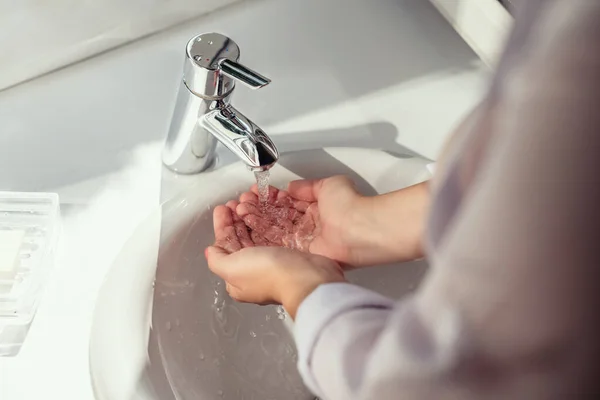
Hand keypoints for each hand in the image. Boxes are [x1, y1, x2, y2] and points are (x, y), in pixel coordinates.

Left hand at [207, 204, 344, 317]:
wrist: (306, 277)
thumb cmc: (269, 275)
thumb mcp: (232, 268)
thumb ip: (217, 260)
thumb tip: (210, 252)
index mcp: (238, 279)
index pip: (224, 248)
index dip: (222, 227)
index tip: (223, 209)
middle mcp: (254, 272)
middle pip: (240, 240)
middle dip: (236, 219)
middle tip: (236, 201)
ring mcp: (273, 263)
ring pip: (257, 234)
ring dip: (251, 216)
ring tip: (250, 200)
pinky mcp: (289, 254)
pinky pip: (274, 232)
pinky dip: (268, 219)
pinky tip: (266, 208)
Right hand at [235, 176, 365, 266]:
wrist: (359, 229)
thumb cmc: (350, 206)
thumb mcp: (328, 185)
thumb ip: (307, 186)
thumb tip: (292, 186)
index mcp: (316, 210)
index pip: (287, 203)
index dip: (269, 198)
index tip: (255, 192)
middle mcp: (309, 227)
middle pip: (277, 217)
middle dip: (258, 209)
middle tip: (241, 202)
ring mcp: (304, 241)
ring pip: (274, 230)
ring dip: (256, 220)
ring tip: (239, 210)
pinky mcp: (301, 254)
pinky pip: (276, 244)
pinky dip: (260, 235)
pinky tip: (247, 224)